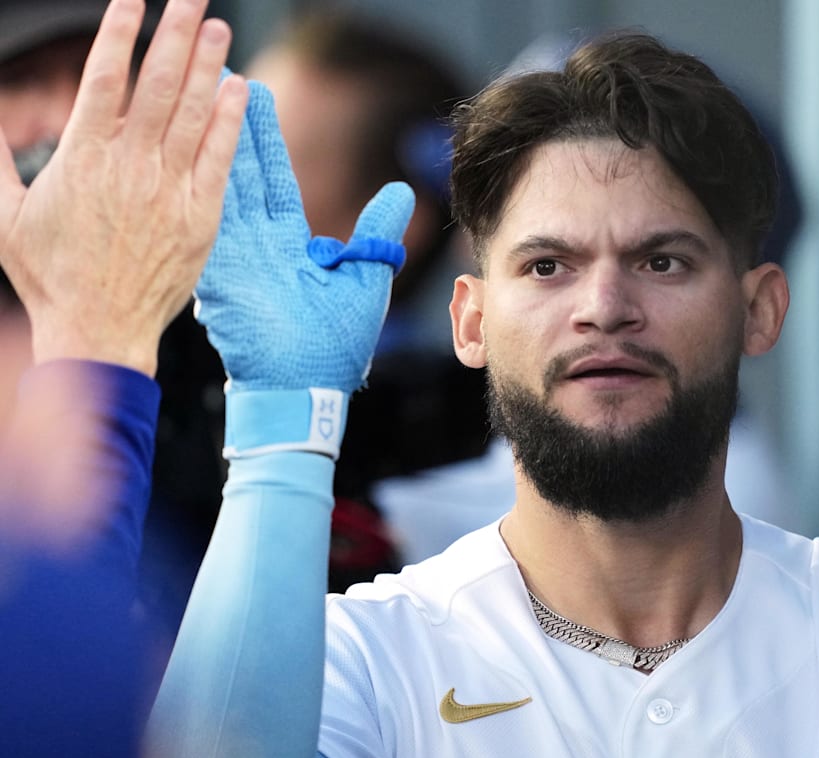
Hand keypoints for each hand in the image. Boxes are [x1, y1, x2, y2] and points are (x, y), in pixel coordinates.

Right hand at [0, 0, 246, 376]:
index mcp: (82, 159)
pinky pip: (218, 157)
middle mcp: (130, 167)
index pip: (105, 79)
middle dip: (176, 34)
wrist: (99, 329)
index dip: (120, 33)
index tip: (132, 0)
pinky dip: (228, 120)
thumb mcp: (6, 213)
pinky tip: (238, 88)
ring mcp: (169, 190)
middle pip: (159, 84)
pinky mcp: (201, 216)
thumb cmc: (49, 275)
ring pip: (192, 113)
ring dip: (207, 65)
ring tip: (218, 26)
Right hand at [194, 81, 412, 394]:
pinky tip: (188, 146)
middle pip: (240, 171)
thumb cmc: (334, 349)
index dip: (262, 138)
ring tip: (200, 94)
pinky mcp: (217, 277)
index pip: (272, 180)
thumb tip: (401, 191)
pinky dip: (198, 187)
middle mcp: (255, 246)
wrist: (306, 392)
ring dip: (208, 141)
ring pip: (218, 186)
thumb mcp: (364, 280)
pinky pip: (204, 224)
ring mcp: (232, 259)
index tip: (252, 95)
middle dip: (228, 124)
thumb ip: (376, 234)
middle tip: (217, 74)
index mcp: (286, 247)